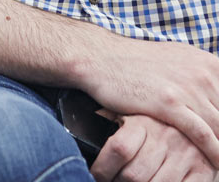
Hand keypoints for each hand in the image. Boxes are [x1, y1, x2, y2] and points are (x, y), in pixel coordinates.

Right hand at [81, 39, 218, 168]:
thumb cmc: (135, 63)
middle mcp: (202, 73)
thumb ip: (200, 77)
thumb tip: (215, 96)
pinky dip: (214, 152)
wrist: (100, 58)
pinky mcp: (170, 103)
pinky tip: (216, 163)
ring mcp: (187, 88)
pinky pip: (203, 135)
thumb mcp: (175, 61)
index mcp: (207, 62)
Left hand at [93, 114, 218, 181]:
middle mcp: (167, 137)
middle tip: (111, 181)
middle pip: (135, 174)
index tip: (96, 174)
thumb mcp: (131, 110)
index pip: (119, 148)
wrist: (194, 111)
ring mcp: (188, 156)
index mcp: (144, 121)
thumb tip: (80, 121)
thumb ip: (109, 117)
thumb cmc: (152, 115)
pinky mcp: (204, 171)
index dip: (103, 168)